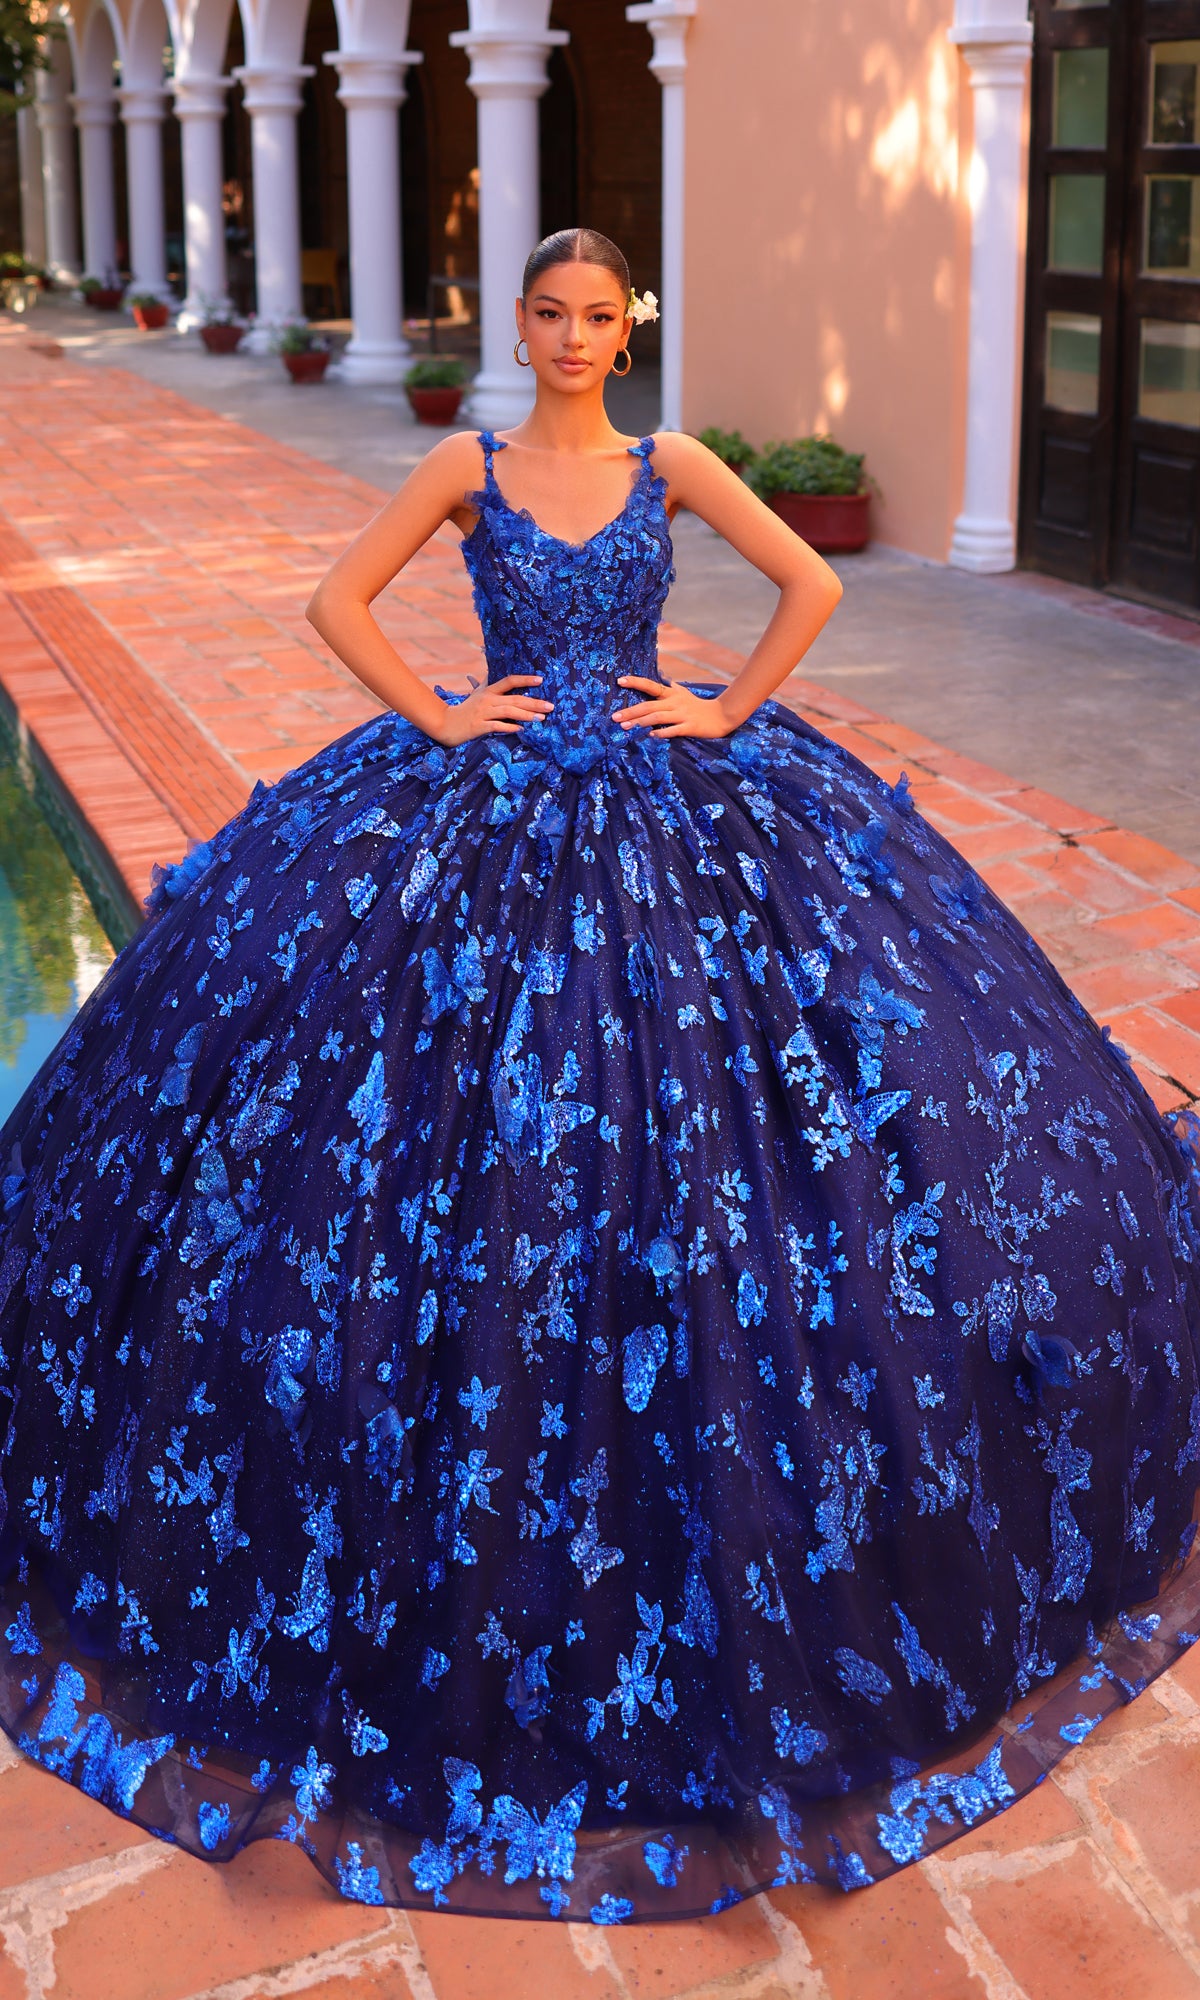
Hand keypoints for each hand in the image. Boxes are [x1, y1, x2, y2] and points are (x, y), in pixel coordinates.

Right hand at [430, 674, 553, 745]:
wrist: (446, 723)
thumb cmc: (465, 709)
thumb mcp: (476, 693)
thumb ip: (486, 683)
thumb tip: (491, 670)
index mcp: (488, 691)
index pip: (509, 681)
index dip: (525, 680)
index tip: (541, 680)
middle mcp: (487, 700)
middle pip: (514, 699)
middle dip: (533, 702)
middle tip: (550, 706)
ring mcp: (483, 713)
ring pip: (508, 712)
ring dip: (525, 715)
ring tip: (541, 718)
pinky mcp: (478, 727)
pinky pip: (496, 726)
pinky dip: (509, 727)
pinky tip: (520, 729)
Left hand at [612, 675, 737, 738]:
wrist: (722, 715)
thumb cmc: (699, 706)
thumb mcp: (684, 694)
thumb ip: (672, 688)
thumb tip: (663, 678)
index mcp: (671, 694)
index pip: (650, 686)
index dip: (635, 682)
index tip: (620, 681)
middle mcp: (675, 702)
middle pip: (649, 706)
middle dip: (631, 711)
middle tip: (615, 717)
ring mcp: (682, 714)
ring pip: (658, 717)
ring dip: (641, 722)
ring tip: (626, 727)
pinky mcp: (690, 726)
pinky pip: (673, 730)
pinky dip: (661, 733)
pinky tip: (650, 736)